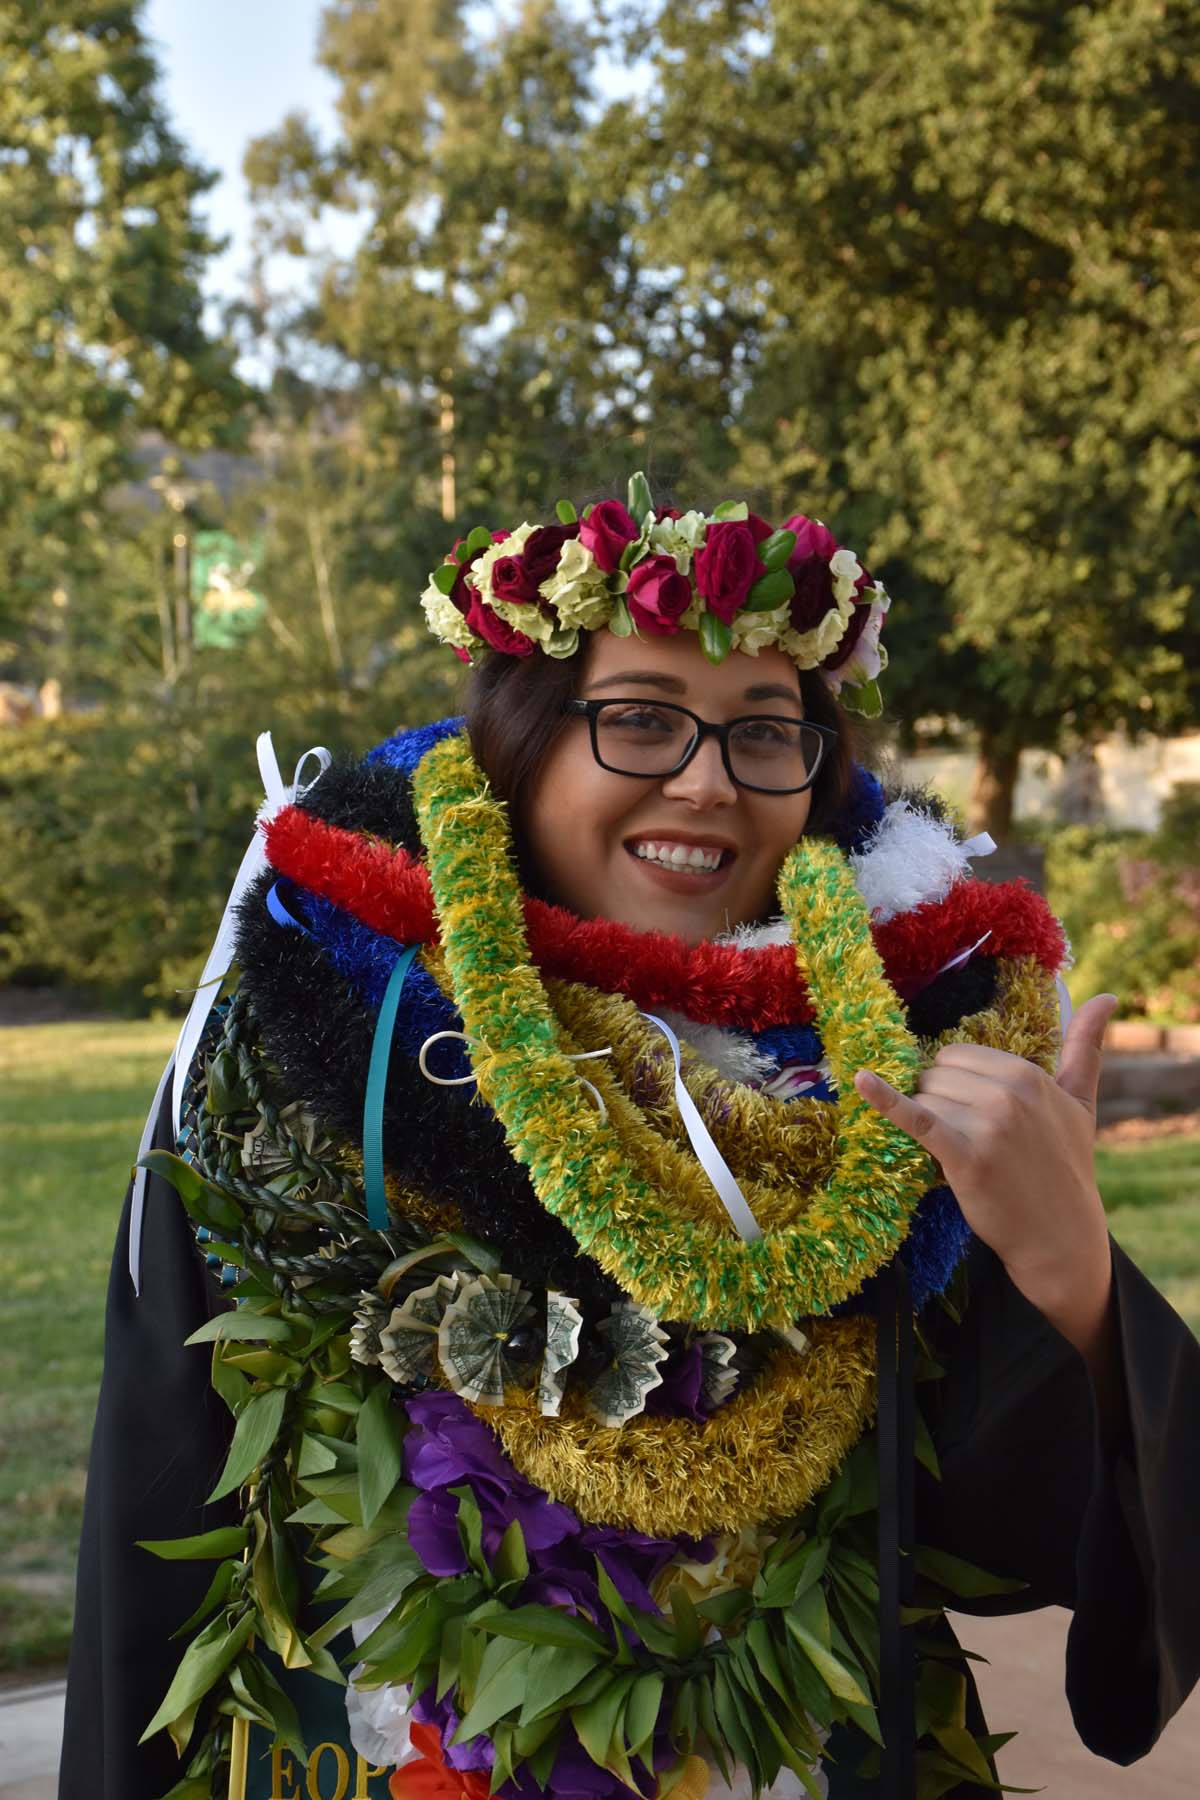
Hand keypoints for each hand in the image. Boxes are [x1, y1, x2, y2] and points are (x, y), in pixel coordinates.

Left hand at [853, 994, 1118, 1358]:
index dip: (954, 1085)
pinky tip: (862, 1081)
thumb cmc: (1067, 1166)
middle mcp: (1008, 1093)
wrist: (1061, 1236)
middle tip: (971, 1139)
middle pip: (934, 1075)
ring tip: (963, 1154)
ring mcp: (987, 1124)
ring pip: (924, 1100)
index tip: (975, 1113)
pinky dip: (886, 1100)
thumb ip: (1086, 1046)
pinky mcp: (965, 1157)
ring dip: (931, 1125)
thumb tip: (1108, 996)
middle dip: (940, 1102)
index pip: (956, 1055)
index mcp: (1028, 1074)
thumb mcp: (1081, 1102)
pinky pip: (917, 1119)